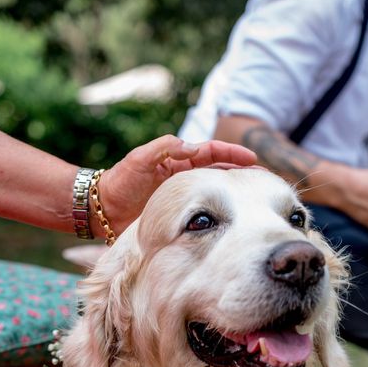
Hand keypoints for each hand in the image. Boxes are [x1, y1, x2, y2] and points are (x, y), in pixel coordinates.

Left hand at [95, 135, 256, 235]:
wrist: (103, 210)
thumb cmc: (119, 182)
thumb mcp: (138, 160)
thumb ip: (162, 149)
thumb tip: (191, 145)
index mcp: (178, 161)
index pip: (211, 152)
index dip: (231, 153)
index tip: (251, 158)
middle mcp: (185, 177)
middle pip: (220, 171)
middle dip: (242, 172)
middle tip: (264, 177)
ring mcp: (184, 197)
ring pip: (217, 192)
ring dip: (236, 192)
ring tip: (257, 197)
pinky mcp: (180, 216)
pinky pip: (205, 214)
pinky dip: (222, 214)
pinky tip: (234, 221)